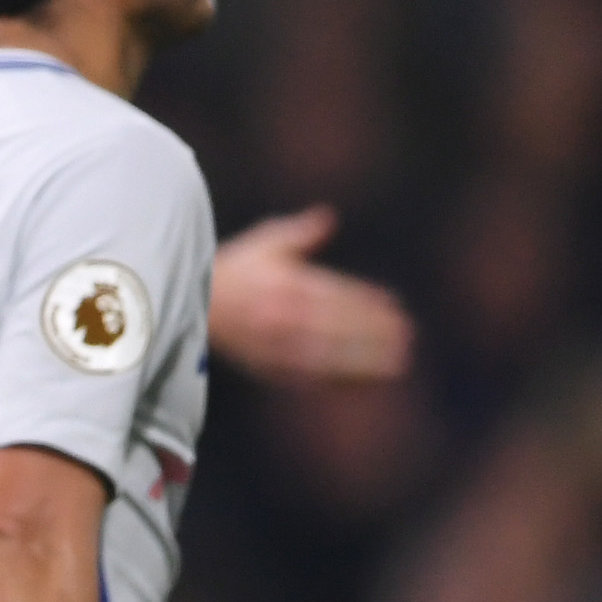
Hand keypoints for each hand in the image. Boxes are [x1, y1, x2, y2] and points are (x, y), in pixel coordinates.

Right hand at [208, 206, 412, 385]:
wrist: (194, 305)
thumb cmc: (231, 270)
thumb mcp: (263, 244)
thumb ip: (300, 232)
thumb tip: (329, 216)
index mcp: (284, 284)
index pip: (336, 294)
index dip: (369, 303)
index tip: (397, 307)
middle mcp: (281, 316)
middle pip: (338, 328)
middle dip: (376, 334)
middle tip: (408, 336)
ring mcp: (275, 345)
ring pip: (329, 357)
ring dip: (366, 363)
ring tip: (398, 365)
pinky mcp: (268, 368)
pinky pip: (310, 379)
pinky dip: (340, 383)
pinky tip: (364, 385)